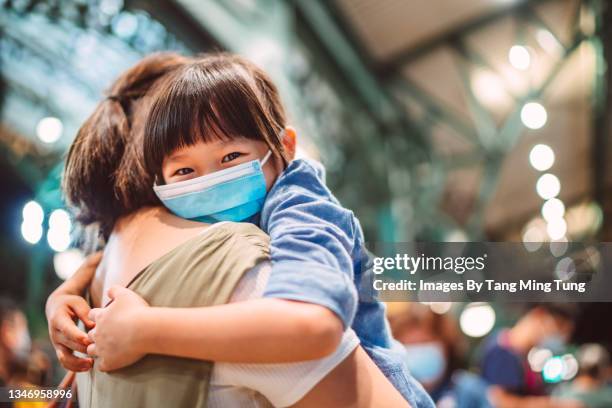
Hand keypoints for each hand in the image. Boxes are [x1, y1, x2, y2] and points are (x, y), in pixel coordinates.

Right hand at [46, 251, 100, 371]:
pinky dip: (76, 366)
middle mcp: (56, 331)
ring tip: (93, 363)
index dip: (78, 331)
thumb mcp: (77, 287)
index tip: (90, 335)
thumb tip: (100, 254)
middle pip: (67, 342)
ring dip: (77, 361)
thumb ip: (88, 274)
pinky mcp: (62, 350)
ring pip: (65, 355)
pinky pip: (66, 362)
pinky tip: (90, 366)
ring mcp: (58, 342)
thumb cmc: (72, 296)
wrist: (57, 307)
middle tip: (97, 349)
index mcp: (59, 316)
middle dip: (82, 346)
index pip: (66, 326)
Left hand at [87, 286, 148, 371]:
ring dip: (97, 349)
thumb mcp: (126, 294)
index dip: (99, 316)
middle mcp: (98, 333)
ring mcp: (102, 349)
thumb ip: (115, 290)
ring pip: (92, 350)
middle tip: (108, 333)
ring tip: (108, 349)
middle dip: (96, 334)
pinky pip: (102, 366)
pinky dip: (106, 364)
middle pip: (90, 334)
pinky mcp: (109, 362)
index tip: (108, 317)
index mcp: (101, 317)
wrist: (145, 330)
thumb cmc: (136, 311)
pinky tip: (114, 361)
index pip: (93, 316)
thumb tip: (109, 290)